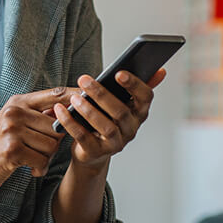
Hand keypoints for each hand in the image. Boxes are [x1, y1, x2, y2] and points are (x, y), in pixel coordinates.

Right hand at [0, 87, 79, 195]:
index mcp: (17, 102)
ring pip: (52, 145)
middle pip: (56, 126)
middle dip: (53, 143)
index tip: (90, 97)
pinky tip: (29, 169)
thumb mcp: (15, 123)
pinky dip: (39, 168)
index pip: (54, 94)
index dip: (74, 96)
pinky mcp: (12, 150)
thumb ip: (38, 115)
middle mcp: (14, 112)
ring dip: (45, 157)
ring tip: (31, 159)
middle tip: (38, 151)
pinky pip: (42, 160)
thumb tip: (71, 108)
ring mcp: (12, 131)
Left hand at [51, 69, 165, 169]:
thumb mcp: (121, 102)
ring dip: (88, 110)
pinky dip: (71, 123)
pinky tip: (60, 110)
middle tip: (83, 79)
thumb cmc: (105, 118)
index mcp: (139, 112)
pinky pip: (83, 137)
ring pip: (105, 126)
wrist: (91, 151)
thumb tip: (161, 70)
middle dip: (101, 94)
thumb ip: (136, 86)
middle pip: (120, 111)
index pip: (145, 97)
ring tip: (74, 98)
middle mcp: (131, 129)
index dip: (134, 85)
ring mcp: (116, 143)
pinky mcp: (98, 153)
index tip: (118, 73)